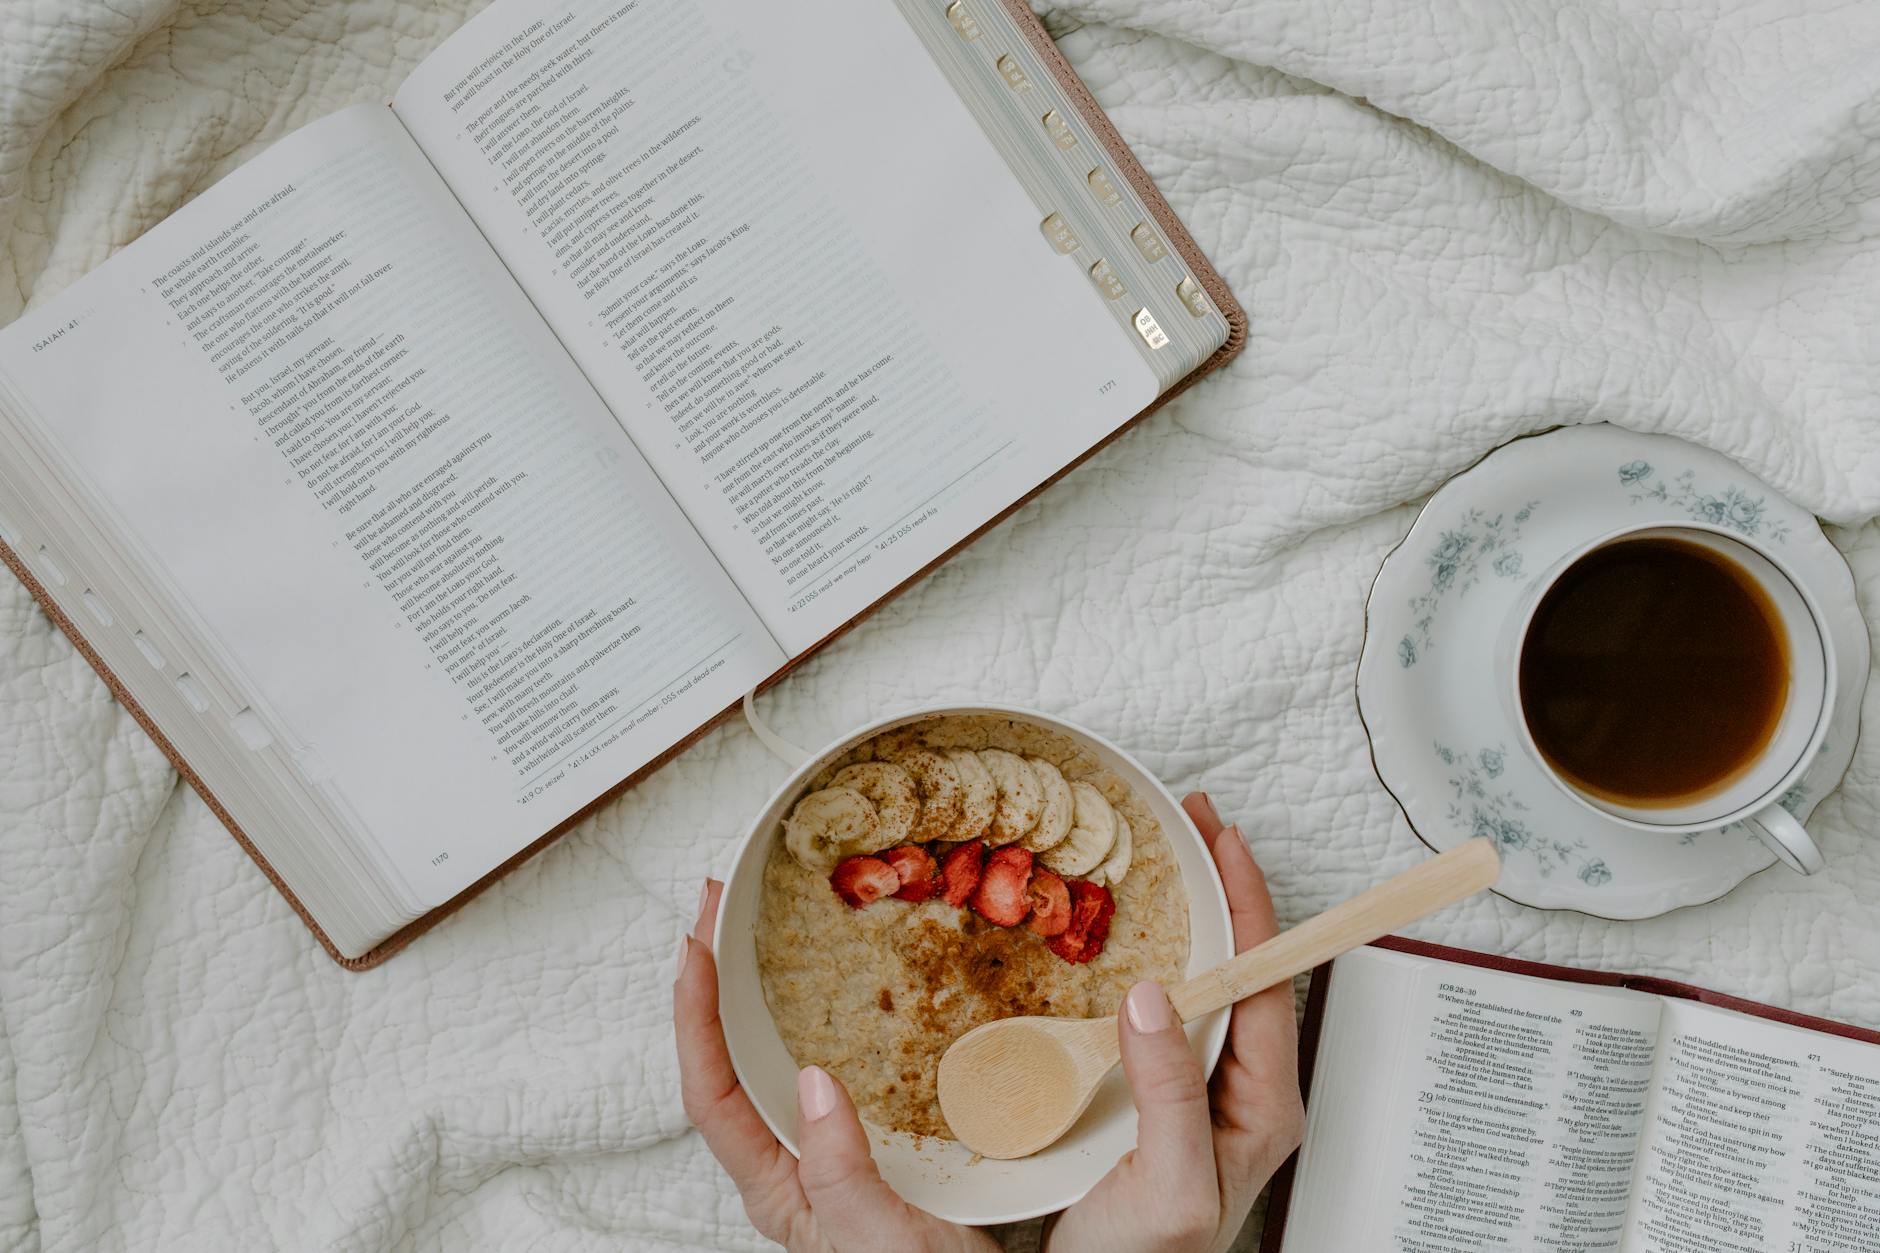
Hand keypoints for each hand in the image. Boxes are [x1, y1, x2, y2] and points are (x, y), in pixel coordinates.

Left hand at [674, 879, 998, 1252]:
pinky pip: (814, 1060)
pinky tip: (823, 980)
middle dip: (709, 981)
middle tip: (712, 904)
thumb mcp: (883, 1240)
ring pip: (764, 1057)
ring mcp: (819, 1146)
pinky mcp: (861, 1134)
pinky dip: (806, 1010)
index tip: (694, 947)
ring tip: (743, 925)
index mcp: (776, 1187)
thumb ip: (843, 1173)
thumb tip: (816, 1082)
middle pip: (724, 1061)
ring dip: (748, 989)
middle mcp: (787, 1162)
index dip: (694, 1019)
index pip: (712, 1094)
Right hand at [1045, 793, 1305, 1252]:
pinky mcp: (1155, 1097)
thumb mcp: (1169, 1186)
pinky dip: (1148, 957)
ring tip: (1161, 862)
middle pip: (1242, 966)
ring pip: (1203, 983)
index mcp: (1263, 1103)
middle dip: (1222, 888)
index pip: (1268, 977)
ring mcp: (1198, 1092)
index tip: (1223, 837)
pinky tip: (1117, 939)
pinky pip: (1161, 1010)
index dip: (1251, 899)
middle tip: (1189, 824)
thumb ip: (1170, 1095)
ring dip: (1187, 918)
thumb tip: (1153, 995)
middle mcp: (1239, 1090)